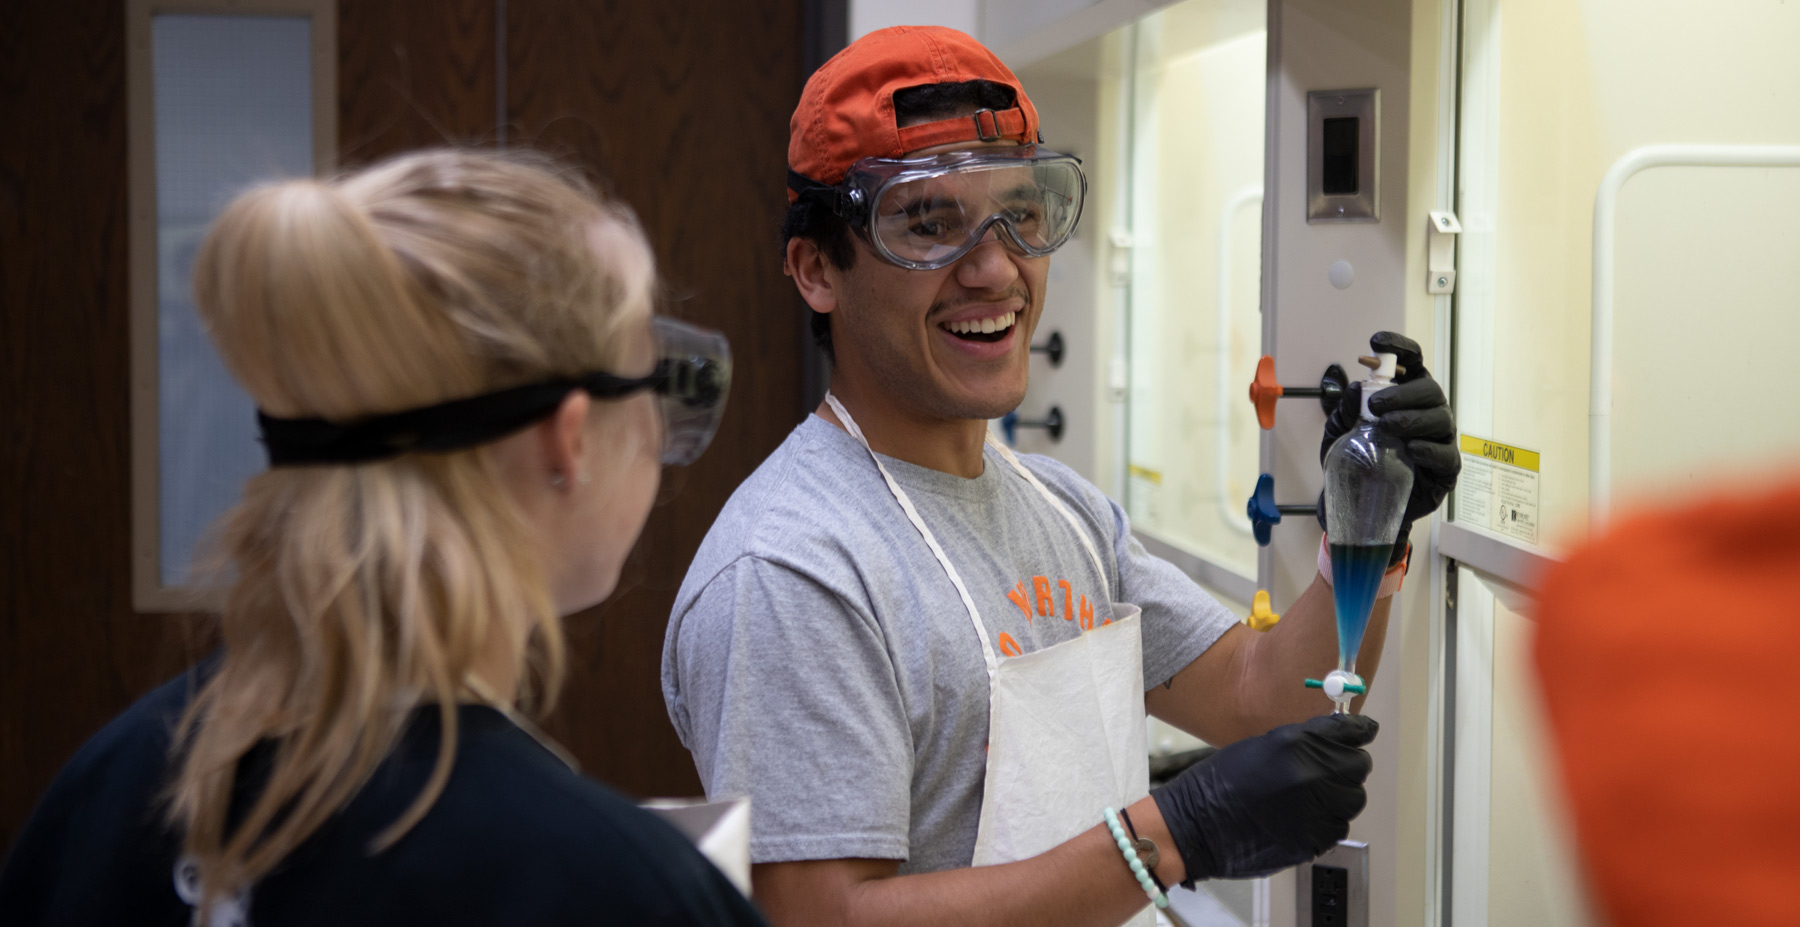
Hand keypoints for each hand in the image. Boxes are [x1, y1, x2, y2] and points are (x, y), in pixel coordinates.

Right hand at [1150, 714, 1376, 882]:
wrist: (1194, 827)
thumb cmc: (1216, 786)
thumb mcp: (1258, 746)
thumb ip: (1300, 742)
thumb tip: (1332, 740)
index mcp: (1295, 745)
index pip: (1350, 733)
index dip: (1359, 732)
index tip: (1364, 732)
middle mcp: (1310, 776)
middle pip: (1358, 766)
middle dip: (1348, 765)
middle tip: (1333, 768)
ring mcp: (1314, 811)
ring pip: (1353, 799)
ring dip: (1340, 795)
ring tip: (1315, 796)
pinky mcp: (1313, 841)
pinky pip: (1338, 827)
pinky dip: (1328, 821)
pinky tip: (1306, 817)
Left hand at [1318, 331, 1459, 565]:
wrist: (1359, 506)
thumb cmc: (1355, 463)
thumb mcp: (1340, 435)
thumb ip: (1345, 412)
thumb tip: (1353, 388)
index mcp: (1405, 398)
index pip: (1411, 365)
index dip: (1400, 348)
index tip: (1378, 342)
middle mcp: (1427, 414)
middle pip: (1429, 390)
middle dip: (1404, 393)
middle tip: (1376, 405)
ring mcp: (1439, 440)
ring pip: (1440, 418)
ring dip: (1413, 418)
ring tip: (1388, 426)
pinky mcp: (1444, 470)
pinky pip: (1446, 455)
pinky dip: (1429, 449)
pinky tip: (1411, 449)